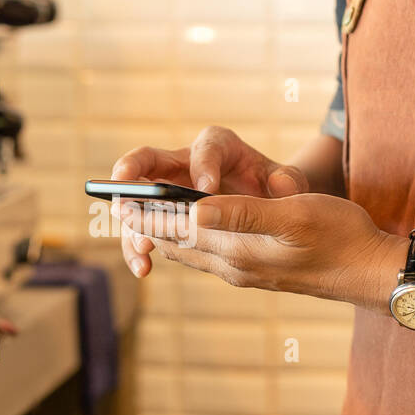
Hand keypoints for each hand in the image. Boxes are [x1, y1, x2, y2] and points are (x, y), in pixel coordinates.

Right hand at [112, 126, 309, 277]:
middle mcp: (185, 162)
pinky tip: (143, 268)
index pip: (206, 149)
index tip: (207, 188)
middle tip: (125, 192)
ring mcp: (168, 190)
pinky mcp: (163, 217)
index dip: (204, 166)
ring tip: (142, 248)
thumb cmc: (276, 188)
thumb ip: (289, 180)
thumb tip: (281, 185)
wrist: (267, 207)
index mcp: (218, 146)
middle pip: (149, 159)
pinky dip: (141, 247)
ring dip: (134, 222)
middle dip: (134, 174)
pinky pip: (144, 229)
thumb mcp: (288, 180)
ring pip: (138, 198)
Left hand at [118, 191, 406, 309]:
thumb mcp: (292, 216)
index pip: (178, 231)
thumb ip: (242, 213)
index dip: (147, 214)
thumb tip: (194, 211)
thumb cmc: (340, 237)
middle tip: (117, 205)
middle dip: (148, 225)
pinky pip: (210, 254)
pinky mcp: (257, 270)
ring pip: (192, 251)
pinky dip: (191, 239)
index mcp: (238, 251)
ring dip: (166, 234)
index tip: (118, 198)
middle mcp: (234, 266)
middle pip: (177, 244)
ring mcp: (245, 271)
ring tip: (140, 217)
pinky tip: (189, 230)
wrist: (372, 272)